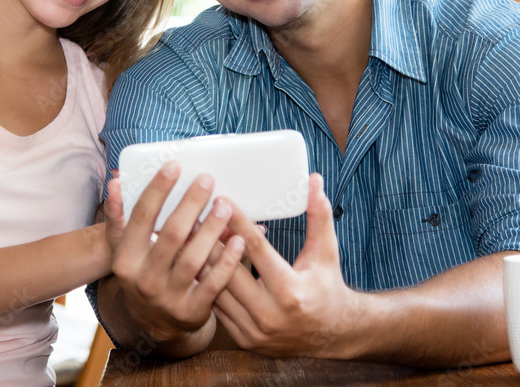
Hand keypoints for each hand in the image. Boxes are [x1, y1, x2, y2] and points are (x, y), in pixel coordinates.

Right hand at [103, 162, 245, 342]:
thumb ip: (119, 217)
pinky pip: (213, 283)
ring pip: (194, 258)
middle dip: (190, 204)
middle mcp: (144, 279)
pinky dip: (227, 261)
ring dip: (212, 229)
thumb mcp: (124, 248)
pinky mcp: (192, 311)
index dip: (158, 190)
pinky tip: (239, 240)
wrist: (152, 321)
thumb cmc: (142, 271)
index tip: (175, 166)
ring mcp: (168, 297)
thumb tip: (115, 183)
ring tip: (224, 205)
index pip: (141, 217)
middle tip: (207, 180)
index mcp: (125, 259)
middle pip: (171, 234)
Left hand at [211, 173, 364, 357]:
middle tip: (193, 214)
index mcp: (289, 290)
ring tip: (187, 237)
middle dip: (209, 240)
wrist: (332, 337)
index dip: (237, 222)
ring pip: (218, 290)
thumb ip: (319, 216)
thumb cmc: (327, 288)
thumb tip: (314, 180)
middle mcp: (270, 314)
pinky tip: (194, 265)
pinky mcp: (245, 339)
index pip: (256, 248)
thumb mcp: (326, 252)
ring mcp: (255, 330)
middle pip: (228, 270)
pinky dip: (206, 286)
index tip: (221, 200)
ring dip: (201, 263)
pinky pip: (218, 309)